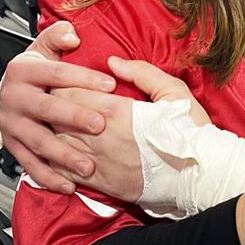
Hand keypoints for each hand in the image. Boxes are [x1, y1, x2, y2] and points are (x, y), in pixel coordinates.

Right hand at [0, 21, 116, 193]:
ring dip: (64, 155)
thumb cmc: (36, 70)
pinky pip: (30, 164)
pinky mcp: (13, 146)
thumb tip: (72, 36)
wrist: (10, 91)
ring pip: (39, 141)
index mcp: (24, 71)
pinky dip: (49, 177)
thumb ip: (59, 37)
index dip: (84, 79)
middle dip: (75, 118)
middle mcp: (15, 98)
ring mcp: (13, 125)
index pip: (57, 74)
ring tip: (88, 165)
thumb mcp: (45, 46)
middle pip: (47, 108)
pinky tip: (69, 185)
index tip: (110, 84)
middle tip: (100, 125)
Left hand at [52, 57, 207, 200]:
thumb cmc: (190, 131)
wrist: (198, 175)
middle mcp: (101, 136)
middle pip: (58, 117)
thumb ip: (142, 73)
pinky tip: (51, 153)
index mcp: (117, 111)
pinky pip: (64, 172)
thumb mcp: (175, 92)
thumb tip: (113, 62)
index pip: (71, 93)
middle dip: (50, 106)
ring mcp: (98, 161)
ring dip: (48, 132)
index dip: (60, 84)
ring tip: (46, 123)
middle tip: (47, 98)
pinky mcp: (100, 183)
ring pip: (56, 144)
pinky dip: (53, 162)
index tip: (58, 79)